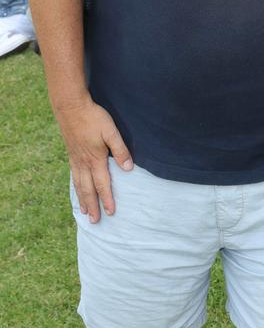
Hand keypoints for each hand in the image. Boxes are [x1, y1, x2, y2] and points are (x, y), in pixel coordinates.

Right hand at [56, 98, 132, 222]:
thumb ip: (120, 149)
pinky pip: (73, 176)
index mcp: (95, 159)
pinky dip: (75, 187)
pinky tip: (77, 190)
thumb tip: (128, 168)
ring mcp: (75, 159)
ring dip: (83, 199)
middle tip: (94, 221)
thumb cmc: (94, 117)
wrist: (70, 107)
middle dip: (92, 205)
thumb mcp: (111, 131)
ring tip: (84, 212)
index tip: (111, 212)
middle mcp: (84, 162)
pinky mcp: (71, 154)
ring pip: (79, 185)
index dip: (107, 198)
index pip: (103, 183)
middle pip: (88, 189)